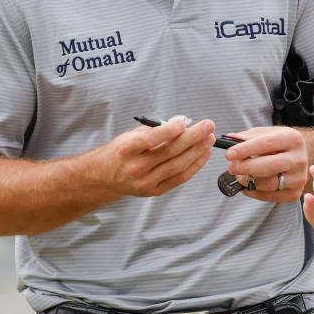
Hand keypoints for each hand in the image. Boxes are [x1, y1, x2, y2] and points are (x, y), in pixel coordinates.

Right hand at [95, 117, 214, 197]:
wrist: (104, 177)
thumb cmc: (120, 151)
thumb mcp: (130, 135)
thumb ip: (154, 130)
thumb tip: (182, 123)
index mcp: (126, 150)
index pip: (150, 140)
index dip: (168, 131)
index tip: (184, 122)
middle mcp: (135, 168)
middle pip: (169, 153)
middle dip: (192, 138)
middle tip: (208, 126)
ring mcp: (145, 183)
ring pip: (178, 166)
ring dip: (197, 151)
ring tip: (209, 139)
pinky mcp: (154, 191)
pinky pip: (179, 178)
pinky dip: (194, 166)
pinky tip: (203, 154)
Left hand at [224, 126, 307, 201]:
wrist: (298, 157)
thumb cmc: (277, 144)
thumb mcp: (265, 134)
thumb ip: (247, 137)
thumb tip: (229, 140)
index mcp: (293, 138)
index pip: (267, 144)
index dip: (246, 149)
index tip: (229, 154)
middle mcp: (299, 159)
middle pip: (270, 166)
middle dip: (246, 167)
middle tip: (230, 167)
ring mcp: (299, 178)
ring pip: (269, 183)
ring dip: (249, 180)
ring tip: (239, 175)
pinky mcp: (294, 194)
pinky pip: (269, 196)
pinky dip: (254, 192)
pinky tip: (247, 184)